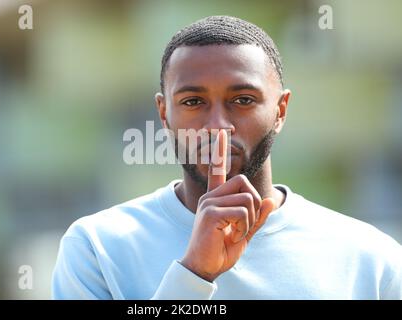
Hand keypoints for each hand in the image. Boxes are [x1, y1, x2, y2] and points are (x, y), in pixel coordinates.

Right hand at [181, 129, 274, 281]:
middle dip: (253, 203)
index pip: (218, 170)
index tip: (221, 133)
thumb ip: (257, 218)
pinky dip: (244, 226)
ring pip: (246, 198)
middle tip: (245, 223)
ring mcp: (209, 203)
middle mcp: (211, 196)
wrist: (205, 267)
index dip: (220, 151)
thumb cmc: (221, 250)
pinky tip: (232, 235)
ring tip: (236, 233)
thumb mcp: (245, 233)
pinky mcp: (211, 212)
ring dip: (249, 220)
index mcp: (217, 199)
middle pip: (243, 182)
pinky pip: (241, 211)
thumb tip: (270, 201)